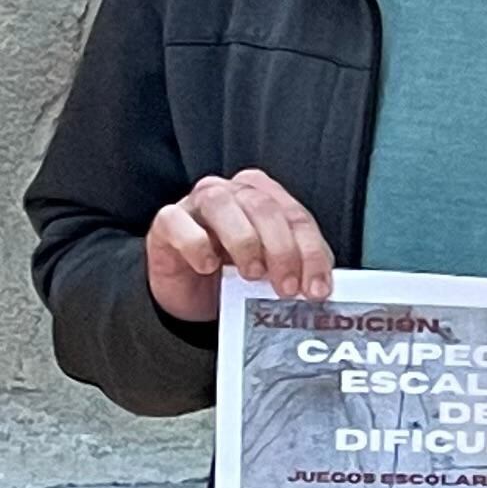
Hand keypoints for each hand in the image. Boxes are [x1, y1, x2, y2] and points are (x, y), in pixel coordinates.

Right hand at [147, 168, 334, 319]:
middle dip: (282, 250)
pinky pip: (178, 222)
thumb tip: (319, 287)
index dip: (311, 253)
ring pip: (222, 205)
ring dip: (244, 241)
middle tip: (287, 287)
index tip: (317, 289)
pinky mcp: (167, 221)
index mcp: (265, 196)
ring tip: (252, 274)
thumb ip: (297, 269)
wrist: (191, 295)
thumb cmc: (234, 275)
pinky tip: (207, 266)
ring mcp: (196, 203)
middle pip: (263, 208)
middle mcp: (232, 192)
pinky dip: (195, 244)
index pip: (296, 216)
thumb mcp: (273, 272)